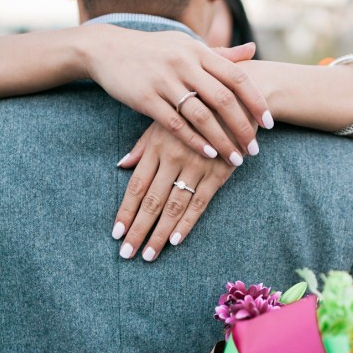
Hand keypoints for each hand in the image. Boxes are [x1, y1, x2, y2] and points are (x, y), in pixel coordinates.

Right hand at [83, 25, 272, 163]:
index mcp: (198, 51)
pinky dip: (194, 140)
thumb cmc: (154, 50)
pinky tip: (209, 154)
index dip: (256, 102)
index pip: (237, 77)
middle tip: (256, 149)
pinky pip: (175, 124)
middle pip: (224, 99)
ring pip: (202, 115)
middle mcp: (184, 63)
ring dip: (222, 140)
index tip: (269, 124)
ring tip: (236, 159)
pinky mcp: (146, 98)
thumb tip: (253, 50)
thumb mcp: (187, 45)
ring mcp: (164, 80)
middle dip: (243, 127)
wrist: (107, 49)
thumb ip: (220, 53)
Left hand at [112, 122, 235, 259]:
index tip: (116, 234)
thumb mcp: (165, 121)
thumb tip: (122, 165)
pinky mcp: (219, 173)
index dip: (125, 211)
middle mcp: (173, 157)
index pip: (136, 186)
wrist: (236, 97)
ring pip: (173, 206)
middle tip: (127, 253)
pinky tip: (175, 241)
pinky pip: (200, 202)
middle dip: (138, 230)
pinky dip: (187, 223)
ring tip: (148, 255)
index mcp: (157, 145)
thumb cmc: (195, 110)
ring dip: (160, 233)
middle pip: (152, 201)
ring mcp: (197, 166)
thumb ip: (143, 145)